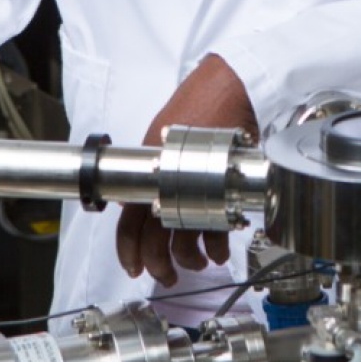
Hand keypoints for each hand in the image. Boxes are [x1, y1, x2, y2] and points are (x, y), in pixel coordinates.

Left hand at [115, 54, 257, 287]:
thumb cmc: (198, 103)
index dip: (129, 251)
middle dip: (159, 265)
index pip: (128, 223)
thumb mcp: (160, 134)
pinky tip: (218, 251)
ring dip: (190, 259)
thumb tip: (138, 199)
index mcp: (148, 171)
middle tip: (166, 275)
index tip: (134, 267)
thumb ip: (149, 169)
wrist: (231, 86)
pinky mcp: (223, 189)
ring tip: (197, 262)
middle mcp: (168, 183)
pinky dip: (217, 246)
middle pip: (156, 240)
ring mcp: (196, 188)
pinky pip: (216, 230)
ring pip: (185, 240)